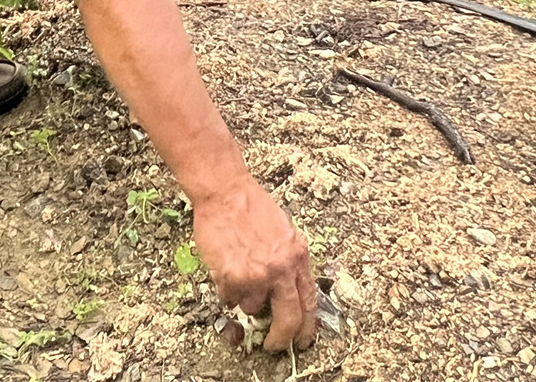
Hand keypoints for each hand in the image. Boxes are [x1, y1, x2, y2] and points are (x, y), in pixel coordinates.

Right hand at [192, 175, 316, 352]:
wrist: (226, 192)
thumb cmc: (250, 207)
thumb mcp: (284, 234)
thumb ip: (288, 262)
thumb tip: (287, 293)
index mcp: (298, 257)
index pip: (310, 302)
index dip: (306, 327)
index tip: (302, 340)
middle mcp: (282, 269)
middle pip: (289, 319)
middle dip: (281, 338)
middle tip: (274, 345)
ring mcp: (258, 275)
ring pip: (252, 307)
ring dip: (245, 298)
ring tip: (238, 273)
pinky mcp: (233, 277)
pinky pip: (230, 298)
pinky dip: (226, 290)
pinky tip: (225, 268)